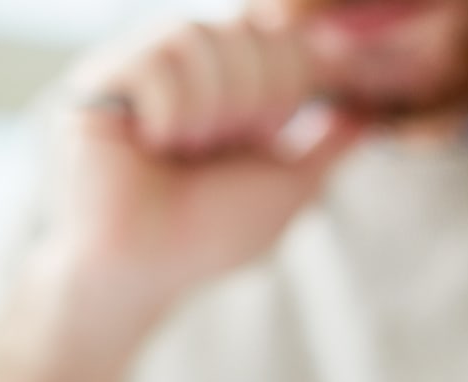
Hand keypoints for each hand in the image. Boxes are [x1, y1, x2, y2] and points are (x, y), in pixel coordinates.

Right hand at [42, 13, 364, 303]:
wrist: (145, 269)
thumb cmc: (209, 235)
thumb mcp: (290, 186)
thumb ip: (331, 143)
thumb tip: (368, 113)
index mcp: (229, 82)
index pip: (276, 31)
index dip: (288, 75)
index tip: (270, 130)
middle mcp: (184, 66)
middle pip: (243, 25)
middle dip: (252, 95)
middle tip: (224, 147)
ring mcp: (140, 68)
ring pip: (197, 35)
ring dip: (209, 108)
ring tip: (188, 151)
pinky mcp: (99, 83)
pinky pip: (153, 61)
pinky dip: (169, 112)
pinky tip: (154, 145)